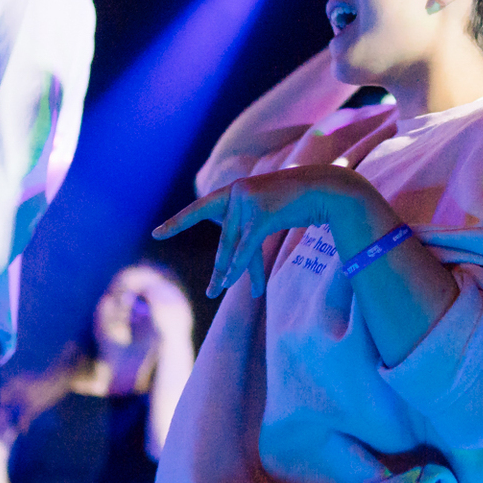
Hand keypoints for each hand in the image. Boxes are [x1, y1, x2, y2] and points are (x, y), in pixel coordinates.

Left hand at [154, 164, 375, 298]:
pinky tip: (236, 281)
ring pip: (235, 247)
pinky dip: (242, 266)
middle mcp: (237, 193)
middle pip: (226, 240)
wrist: (327, 190)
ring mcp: (248, 201)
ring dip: (232, 273)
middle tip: (212, 292)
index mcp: (235, 190)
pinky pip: (247, 247)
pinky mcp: (262, 214)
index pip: (201, 209)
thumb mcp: (268, 214)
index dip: (178, 223)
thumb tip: (231, 259)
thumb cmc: (299, 202)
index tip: (155, 234)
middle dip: (222, 270)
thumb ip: (247, 227)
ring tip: (222, 293)